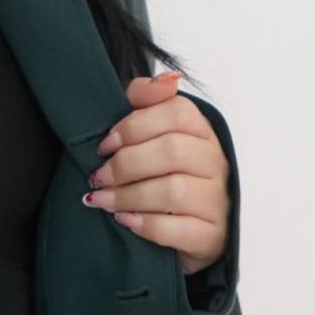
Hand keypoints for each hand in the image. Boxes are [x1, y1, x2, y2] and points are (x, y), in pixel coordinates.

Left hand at [82, 71, 231, 277]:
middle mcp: (216, 162)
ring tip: (102, 200)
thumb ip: (147, 99)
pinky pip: (181, 229)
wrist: (183, 230)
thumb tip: (166, 79)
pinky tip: (125, 221)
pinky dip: (147, 224)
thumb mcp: (148, 133)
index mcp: (201, 131)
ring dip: (128, 195)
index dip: (134, 125)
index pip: (177, 112)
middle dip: (125, 164)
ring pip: (173, 190)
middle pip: (172, 151)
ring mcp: (217, 201)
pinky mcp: (212, 236)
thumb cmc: (159, 175)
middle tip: (97, 176)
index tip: (104, 145)